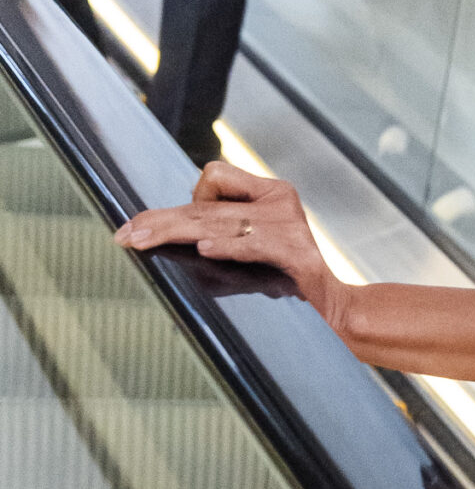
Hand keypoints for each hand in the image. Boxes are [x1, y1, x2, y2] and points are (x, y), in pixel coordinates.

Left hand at [115, 158, 350, 332]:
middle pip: (206, 203)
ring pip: (219, 223)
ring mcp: (290, 226)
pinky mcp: (296, 254)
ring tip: (143, 241)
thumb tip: (171, 223)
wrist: (335, 312)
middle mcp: (280, 201)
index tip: (162, 228)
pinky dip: (229, 247)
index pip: (215, 176)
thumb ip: (225, 227)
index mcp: (271, 192)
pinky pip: (254, 244)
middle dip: (161, 220)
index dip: (188, 199)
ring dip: (176, 233)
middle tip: (126, 234)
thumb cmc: (289, 281)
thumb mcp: (256, 244)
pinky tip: (206, 250)